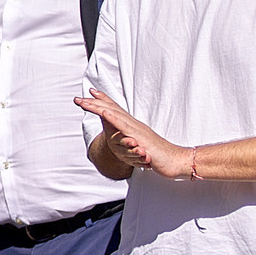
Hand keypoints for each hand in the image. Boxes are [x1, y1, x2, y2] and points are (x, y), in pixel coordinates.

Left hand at [74, 88, 197, 178]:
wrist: (177, 161)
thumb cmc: (161, 156)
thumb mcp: (143, 147)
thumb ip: (135, 142)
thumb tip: (129, 141)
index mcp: (135, 127)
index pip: (117, 111)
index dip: (104, 101)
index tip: (91, 93)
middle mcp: (135, 125)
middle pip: (112, 109)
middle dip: (95, 102)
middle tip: (78, 98)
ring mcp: (137, 130)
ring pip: (115, 114)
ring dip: (99, 107)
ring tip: (85, 101)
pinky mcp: (140, 138)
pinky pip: (124, 126)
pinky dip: (113, 118)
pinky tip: (103, 112)